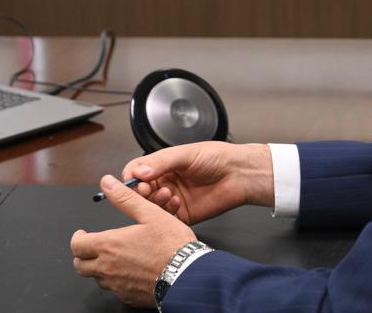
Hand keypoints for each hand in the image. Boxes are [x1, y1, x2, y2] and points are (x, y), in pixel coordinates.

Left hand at [71, 175, 195, 307]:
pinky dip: (116, 281)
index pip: (77, 245)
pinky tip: (130, 272)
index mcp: (110, 245)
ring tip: (114, 258)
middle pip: (80, 266)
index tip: (83, 234)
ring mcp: (117, 285)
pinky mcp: (128, 297)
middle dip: (83, 255)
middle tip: (93, 247)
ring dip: (99, 269)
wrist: (187, 274)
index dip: (78, 238)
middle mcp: (108, 268)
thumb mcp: (150, 213)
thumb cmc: (171, 245)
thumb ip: (125, 198)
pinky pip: (114, 289)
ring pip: (97, 279)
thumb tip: (107, 183)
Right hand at [122, 142, 273, 224]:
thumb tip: (139, 171)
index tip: (131, 180)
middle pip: (140, 190)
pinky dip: (166, 212)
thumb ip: (161, 162)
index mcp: (164, 165)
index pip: (137, 170)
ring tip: (165, 194)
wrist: (239, 174)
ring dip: (154, 201)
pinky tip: (175, 203)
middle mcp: (166, 182)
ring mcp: (173, 198)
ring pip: (151, 205)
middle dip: (141, 191)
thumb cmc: (217, 158)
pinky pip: (166, 218)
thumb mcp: (186, 154)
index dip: (132, 176)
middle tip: (145, 189)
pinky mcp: (182, 214)